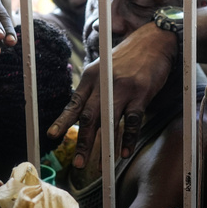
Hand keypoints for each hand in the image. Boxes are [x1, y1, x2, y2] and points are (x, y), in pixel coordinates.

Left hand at [47, 23, 178, 167]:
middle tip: (77, 163)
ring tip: (99, 167)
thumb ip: (93, 89)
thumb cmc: (128, 57)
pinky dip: (128, 139)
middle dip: (82, 142)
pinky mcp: (141, 93)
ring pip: (108, 122)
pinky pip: (132, 121)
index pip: (74, 103)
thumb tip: (80, 113)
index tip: (52, 136)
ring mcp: (123, 89)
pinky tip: (124, 153)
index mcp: (91, 77)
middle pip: (89, 117)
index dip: (63, 121)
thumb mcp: (104, 68)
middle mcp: (104, 83)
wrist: (153, 40)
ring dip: (103, 146)